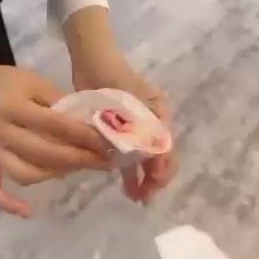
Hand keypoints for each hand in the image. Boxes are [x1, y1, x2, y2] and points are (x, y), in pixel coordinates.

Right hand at [0, 66, 110, 217]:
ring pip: (23, 172)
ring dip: (53, 174)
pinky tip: (27, 212)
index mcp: (12, 105)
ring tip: (77, 169)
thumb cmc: (11, 82)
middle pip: (42, 152)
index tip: (106, 142)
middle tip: (102, 161)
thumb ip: (61, 102)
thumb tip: (91, 125)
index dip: (83, 135)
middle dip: (77, 158)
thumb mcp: (37, 82)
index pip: (54, 124)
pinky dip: (6, 203)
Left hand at [74, 61, 176, 203]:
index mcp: (160, 116)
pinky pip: (129, 153)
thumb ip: (136, 131)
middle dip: (154, 179)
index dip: (161, 171)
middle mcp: (153, 123)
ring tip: (135, 197)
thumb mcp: (126, 104)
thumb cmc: (111, 77)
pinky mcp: (120, 130)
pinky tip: (126, 184)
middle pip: (159, 157)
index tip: (151, 185)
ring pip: (144, 158)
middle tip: (142, 198)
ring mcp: (137, 127)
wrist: (92, 59)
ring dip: (142, 177)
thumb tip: (147, 161)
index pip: (166, 149)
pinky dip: (129, 168)